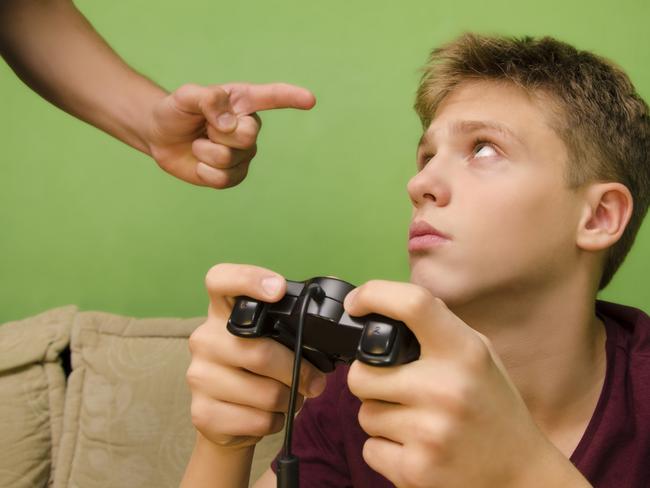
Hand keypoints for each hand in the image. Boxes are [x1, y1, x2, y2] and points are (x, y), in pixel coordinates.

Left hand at [146, 83, 315, 188]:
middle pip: (248, 135)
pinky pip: (224, 179)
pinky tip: (200, 164)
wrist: (162, 138)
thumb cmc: (176, 112)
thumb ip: (208, 99)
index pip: (272, 97)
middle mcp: (249, 127)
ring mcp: (244, 154)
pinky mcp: (234, 175)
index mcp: (243, 102)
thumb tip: (230, 123)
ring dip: (204, 152)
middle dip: (218, 134)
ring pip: (229, 159)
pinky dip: (205, 172)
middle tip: (204, 128)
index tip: (310, 100)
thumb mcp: (185, 96)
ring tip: (199, 144)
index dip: (291, 98)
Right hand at [186, 263, 326, 448]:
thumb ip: (292, 329)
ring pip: (265, 393)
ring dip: (289, 400)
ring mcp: (199, 376)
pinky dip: (276, 421)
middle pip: (260, 352)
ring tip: (288, 398)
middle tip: (314, 382)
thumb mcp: (272, 342)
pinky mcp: (203, 413)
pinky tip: (269, 415)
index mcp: (222, 312)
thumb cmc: (258, 373)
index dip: (248, 279)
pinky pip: (258, 420)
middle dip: (298, 372)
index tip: (278, 289)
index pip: (221, 280)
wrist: (228, 420)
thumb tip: (328, 331)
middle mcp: (205, 339)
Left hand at [343, 281, 589, 487]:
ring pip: (364, 414)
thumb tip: (388, 304)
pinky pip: (369, 448)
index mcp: (464, 352)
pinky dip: (386, 450)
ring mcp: (429, 432)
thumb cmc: (493, 407)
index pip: (412, 304)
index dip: (374, 295)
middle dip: (370, 380)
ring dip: (381, 417)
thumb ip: (439, 329)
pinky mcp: (415, 470)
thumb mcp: (480, 355)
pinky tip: (417, 448)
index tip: (357, 304)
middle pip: (361, 373)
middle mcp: (446, 388)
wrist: (521, 474)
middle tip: (399, 390)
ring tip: (416, 422)